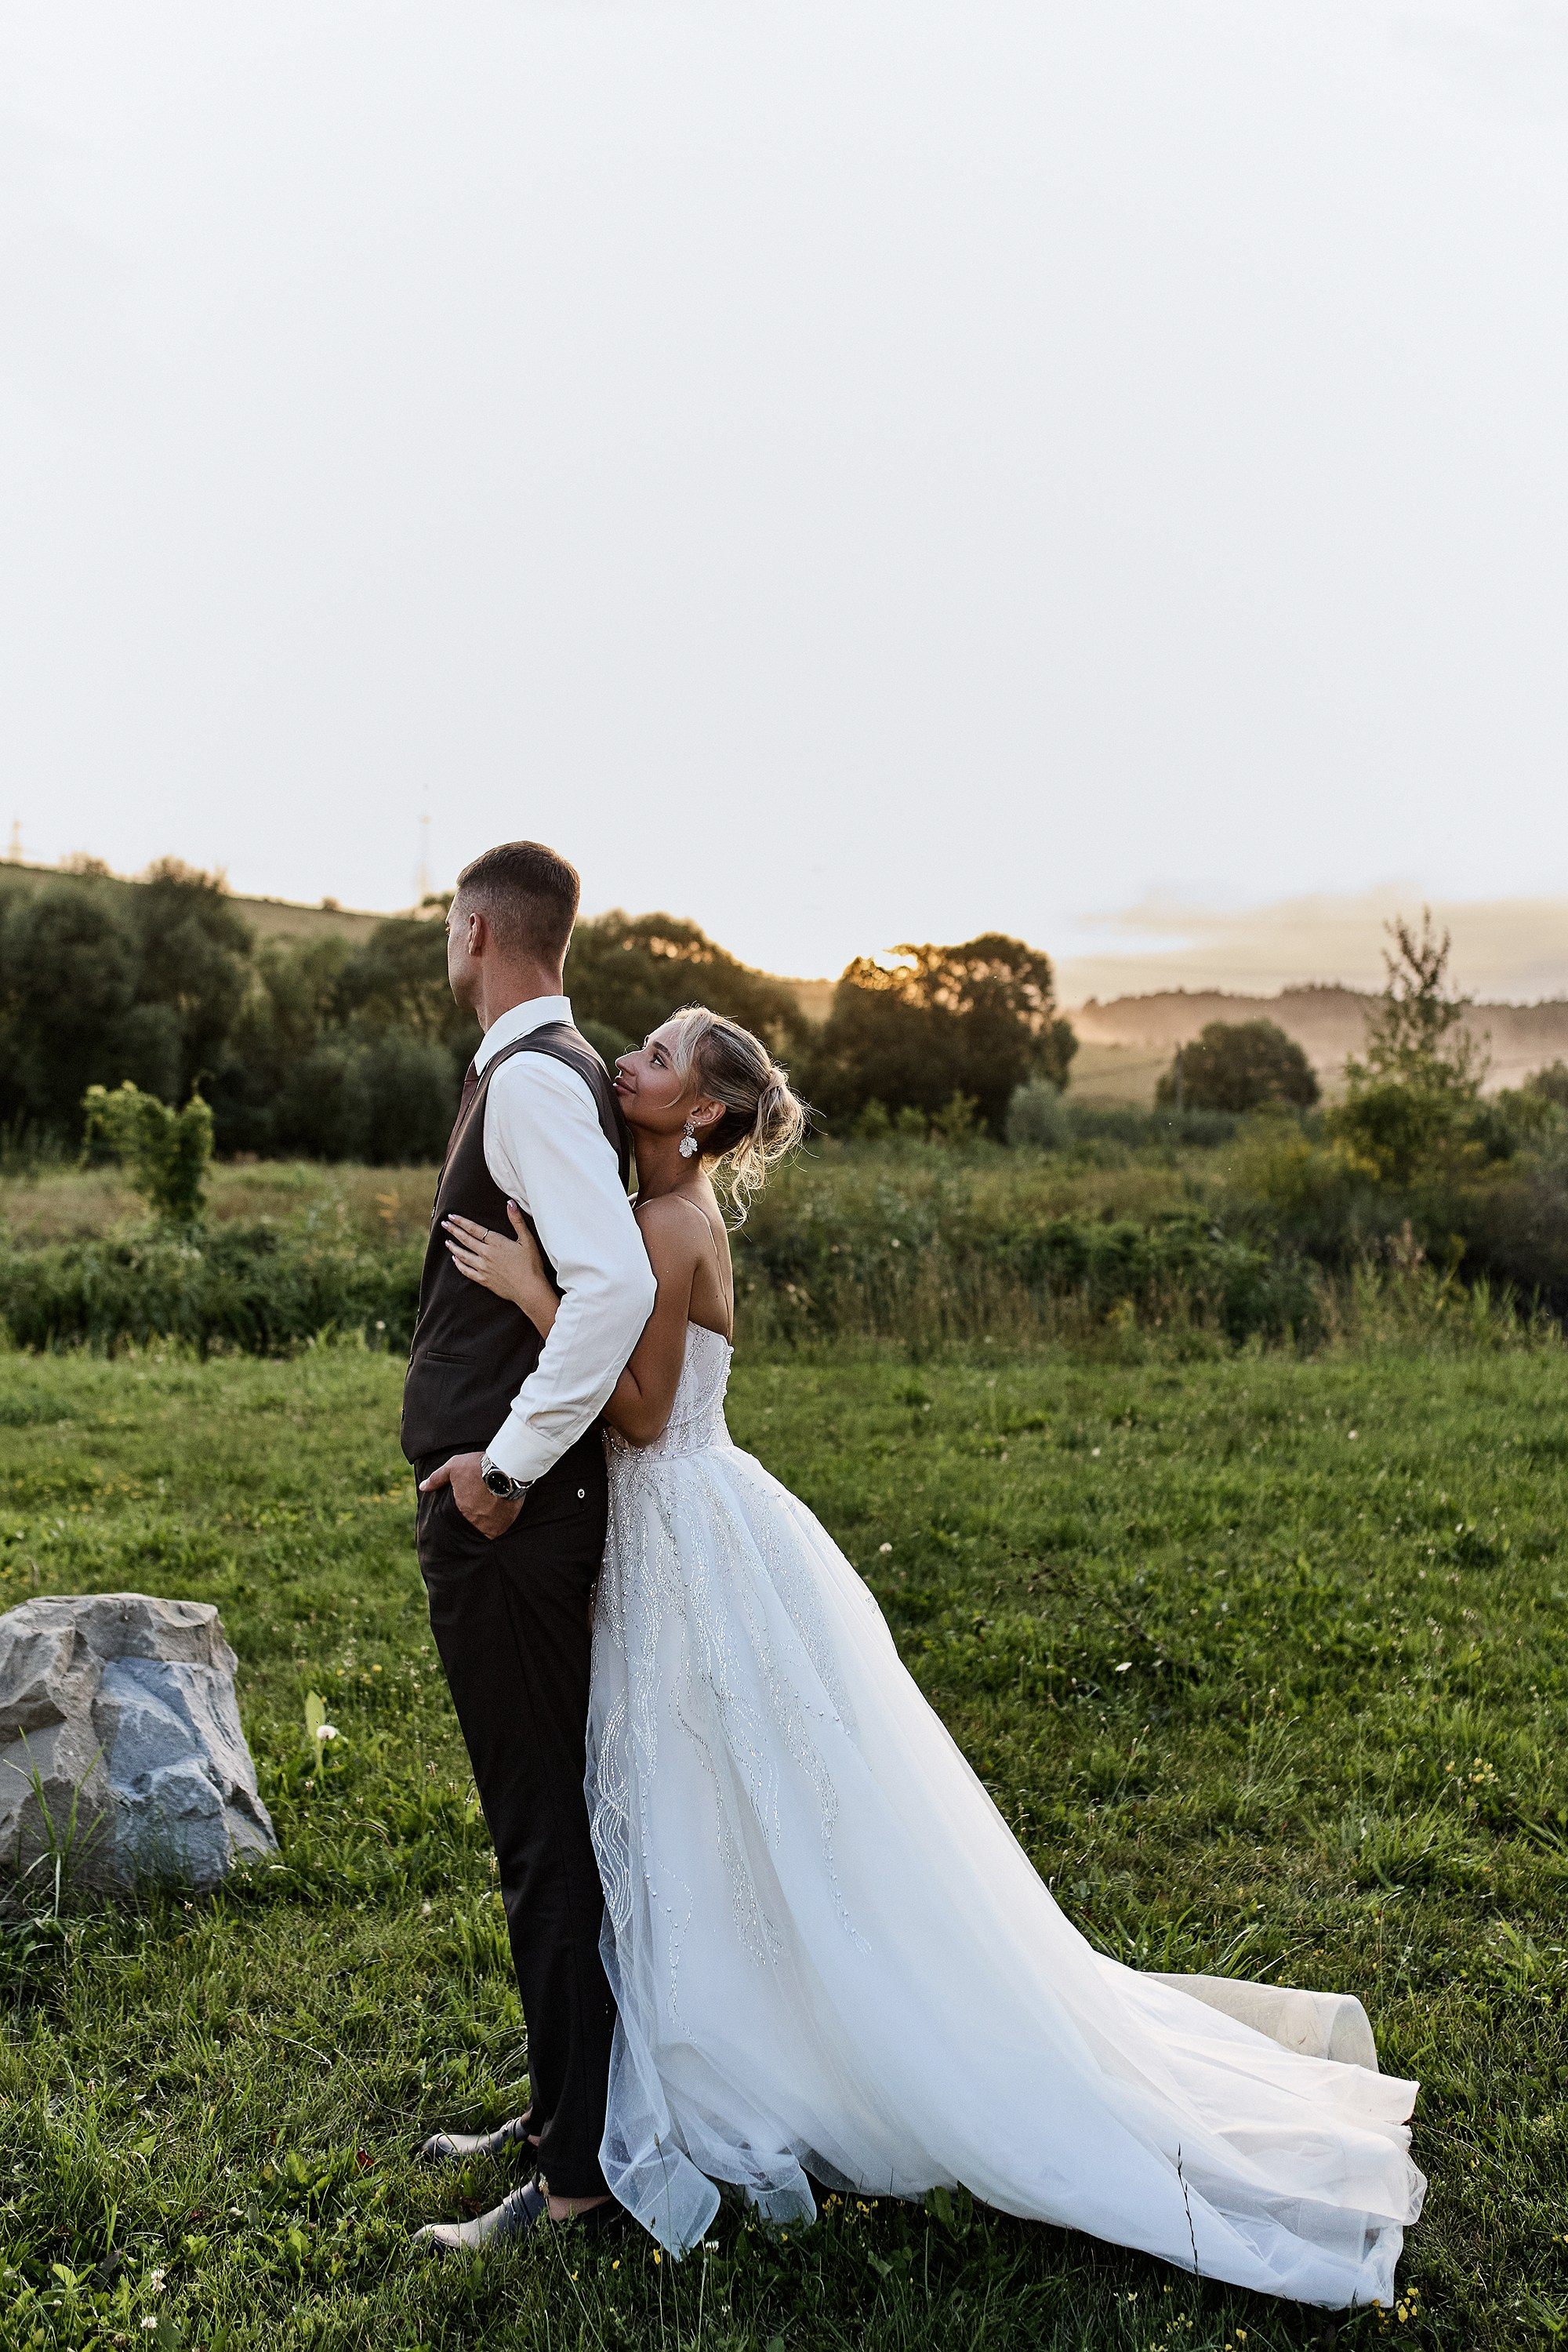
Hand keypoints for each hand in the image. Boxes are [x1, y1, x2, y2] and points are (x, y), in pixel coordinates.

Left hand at [419, 1451, 523, 1539]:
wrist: (506, 1467)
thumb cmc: (478, 1467)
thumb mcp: (453, 1467)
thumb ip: (437, 1478)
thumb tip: (422, 1487)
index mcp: (462, 1511)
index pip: (457, 1521)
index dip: (461, 1515)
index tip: (465, 1511)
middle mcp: (477, 1521)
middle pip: (473, 1526)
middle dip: (474, 1520)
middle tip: (478, 1513)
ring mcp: (494, 1523)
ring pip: (488, 1529)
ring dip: (488, 1524)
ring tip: (490, 1514)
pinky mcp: (508, 1520)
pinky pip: (503, 1527)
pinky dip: (501, 1522)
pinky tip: (502, 1514)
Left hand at [443, 1203, 552, 1317]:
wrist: (529, 1289)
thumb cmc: (530, 1264)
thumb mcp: (527, 1239)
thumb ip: (517, 1221)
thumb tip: (510, 1203)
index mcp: (496, 1242)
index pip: (474, 1229)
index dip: (461, 1222)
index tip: (452, 1216)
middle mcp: (486, 1254)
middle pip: (465, 1240)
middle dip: (453, 1231)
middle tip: (444, 1224)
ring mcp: (483, 1268)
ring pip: (463, 1255)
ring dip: (453, 1247)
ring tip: (446, 1241)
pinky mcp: (484, 1280)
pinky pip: (467, 1271)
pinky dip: (459, 1265)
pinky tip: (455, 1260)